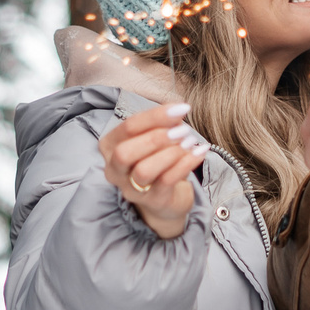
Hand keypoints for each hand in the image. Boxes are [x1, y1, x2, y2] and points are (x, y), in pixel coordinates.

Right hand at [99, 101, 206, 239]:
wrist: (166, 197)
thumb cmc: (157, 160)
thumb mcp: (154, 139)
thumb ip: (161, 124)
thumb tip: (178, 110)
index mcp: (110, 146)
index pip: (128, 127)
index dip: (155, 116)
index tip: (181, 109)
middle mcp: (114, 169)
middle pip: (124, 152)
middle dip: (156, 138)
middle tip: (183, 130)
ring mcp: (131, 189)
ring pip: (144, 171)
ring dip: (170, 153)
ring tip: (190, 142)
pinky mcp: (153, 200)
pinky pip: (166, 182)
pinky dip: (185, 164)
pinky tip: (199, 153)